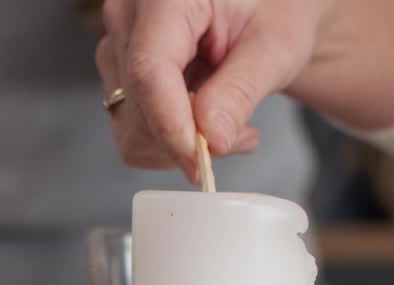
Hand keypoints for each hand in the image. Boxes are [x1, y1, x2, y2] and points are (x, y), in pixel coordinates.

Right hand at [95, 0, 333, 179]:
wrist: (264, 10)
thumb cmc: (274, 11)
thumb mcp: (276, 45)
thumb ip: (242, 89)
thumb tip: (212, 138)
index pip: (148, 68)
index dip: (171, 123)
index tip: (201, 161)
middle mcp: (128, 16)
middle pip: (137, 103)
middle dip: (186, 137)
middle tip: (240, 135)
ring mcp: (117, 47)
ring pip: (131, 126)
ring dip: (180, 144)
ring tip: (229, 122)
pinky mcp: (119, 74)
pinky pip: (132, 131)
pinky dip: (170, 142)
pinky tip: (204, 121)